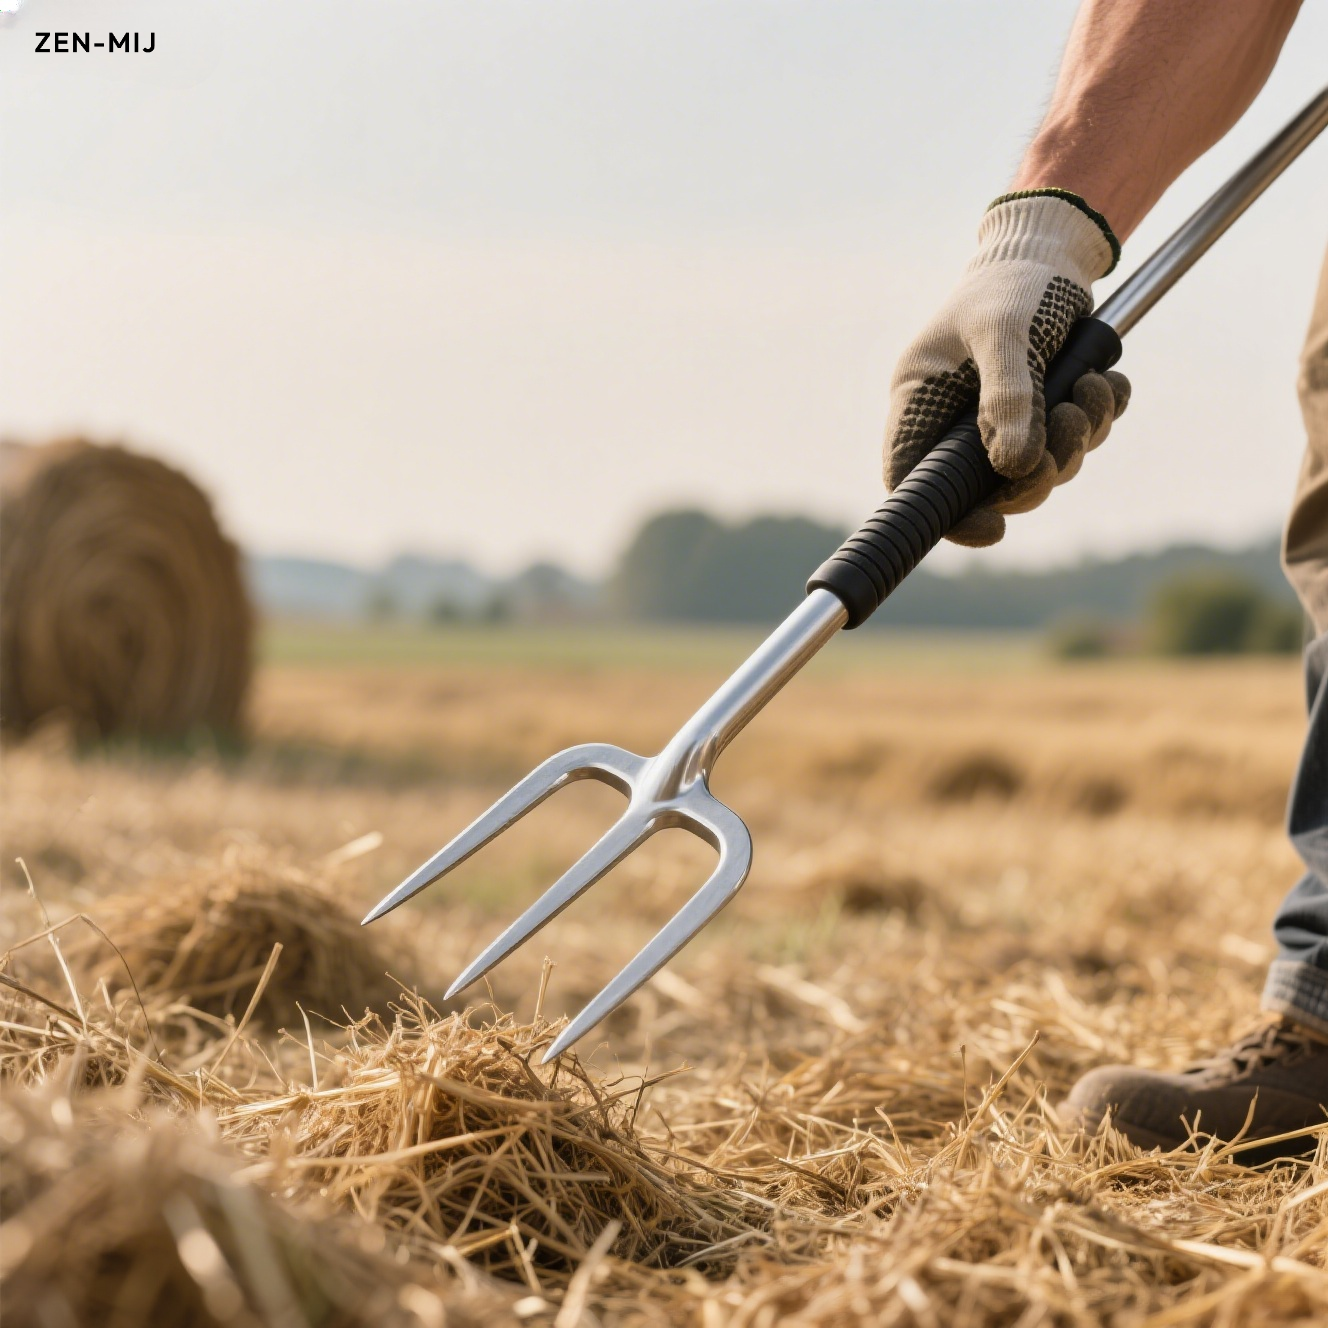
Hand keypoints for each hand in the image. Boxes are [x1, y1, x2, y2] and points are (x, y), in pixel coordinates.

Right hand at [884, 192, 1130, 546]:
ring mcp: (996, 418)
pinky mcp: (1037, 408)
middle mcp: (953, 420)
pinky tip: (1106, 382)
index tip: (994, 527)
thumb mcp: (1004, 332)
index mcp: (921, 403)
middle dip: (1039, 471)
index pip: (915, 482)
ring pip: (1036, 467)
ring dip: (1077, 439)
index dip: (950, 516)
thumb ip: (1009, 396)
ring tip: (1094, 390)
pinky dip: (1094, 419)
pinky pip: (1068, 441)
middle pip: (987, 487)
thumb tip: (1016, 466)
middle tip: (1070, 430)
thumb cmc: (1013, 282)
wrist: (1053, 247)